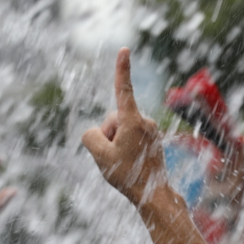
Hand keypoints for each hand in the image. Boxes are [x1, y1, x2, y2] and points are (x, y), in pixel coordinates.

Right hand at [82, 48, 167, 205]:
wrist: (153, 194)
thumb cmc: (127, 175)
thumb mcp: (99, 155)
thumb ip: (90, 136)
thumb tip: (96, 132)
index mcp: (132, 120)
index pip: (124, 89)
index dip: (122, 69)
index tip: (125, 49)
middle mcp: (144, 120)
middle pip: (112, 119)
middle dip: (108, 135)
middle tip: (115, 157)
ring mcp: (150, 129)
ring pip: (120, 129)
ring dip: (116, 143)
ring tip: (125, 162)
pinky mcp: (152, 138)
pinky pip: (129, 136)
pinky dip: (125, 147)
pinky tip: (130, 163)